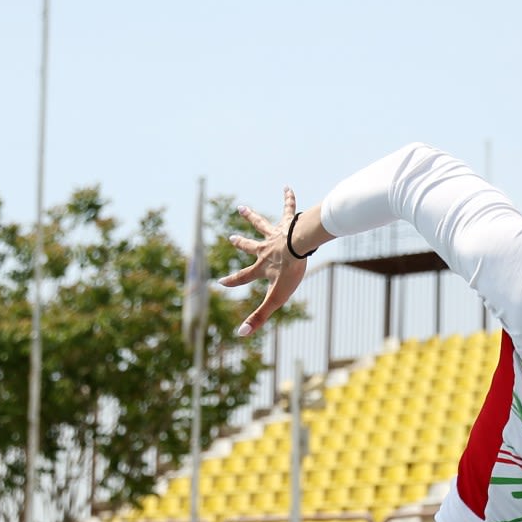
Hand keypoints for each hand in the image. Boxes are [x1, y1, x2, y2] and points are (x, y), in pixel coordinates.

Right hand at [218, 186, 304, 337]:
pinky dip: (288, 198)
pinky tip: (287, 187)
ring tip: (241, 208)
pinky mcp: (289, 224)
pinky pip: (288, 209)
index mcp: (261, 266)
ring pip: (261, 224)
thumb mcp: (275, 298)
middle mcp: (265, 249)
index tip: (220, 282)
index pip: (243, 276)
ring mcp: (275, 235)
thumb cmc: (289, 272)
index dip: (231, 281)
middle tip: (231, 237)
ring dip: (251, 217)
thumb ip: (260, 317)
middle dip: (240, 243)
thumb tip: (240, 334)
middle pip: (250, 246)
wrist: (301, 246)